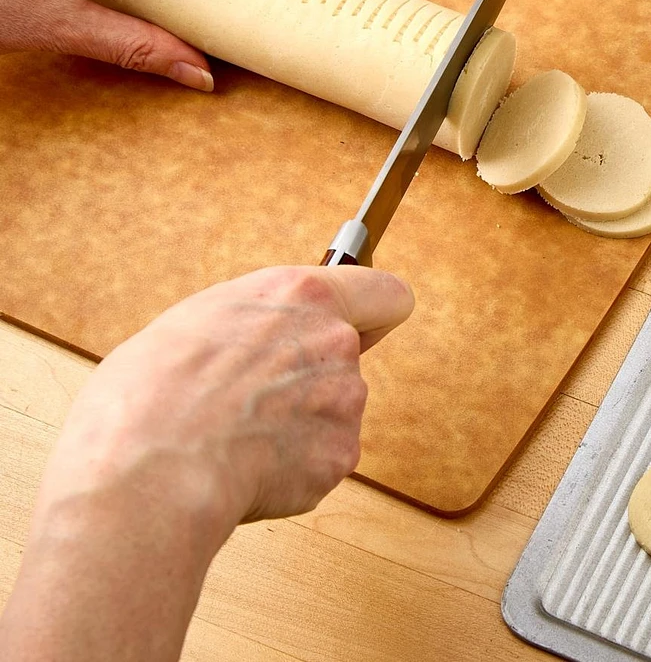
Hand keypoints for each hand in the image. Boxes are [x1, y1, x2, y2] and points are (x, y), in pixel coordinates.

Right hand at [32, 265, 414, 532]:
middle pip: (349, 356)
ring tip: (237, 435)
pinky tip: (245, 467)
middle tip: (255, 395)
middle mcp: (335, 340)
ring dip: (299, 423)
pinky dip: (291, 467)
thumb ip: (258, 320)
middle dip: (312, 375)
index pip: (386, 293)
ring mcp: (344, 400)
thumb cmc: (153, 389)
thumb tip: (262, 336)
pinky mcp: (340, 456)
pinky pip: (320, 458)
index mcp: (302, 294)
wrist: (152, 469)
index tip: (362, 324)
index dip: (373, 312)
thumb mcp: (200, 318)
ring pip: (333, 409)